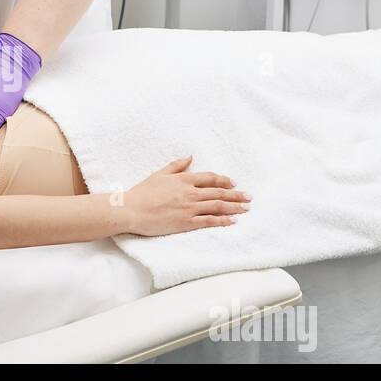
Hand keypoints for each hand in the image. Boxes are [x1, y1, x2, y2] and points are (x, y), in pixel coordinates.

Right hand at [122, 158, 249, 236]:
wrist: (131, 210)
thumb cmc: (142, 192)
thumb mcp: (159, 174)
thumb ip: (176, 166)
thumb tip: (190, 157)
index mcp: (183, 180)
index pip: (210, 178)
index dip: (223, 181)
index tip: (233, 184)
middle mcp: (190, 193)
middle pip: (218, 193)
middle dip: (236, 195)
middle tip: (248, 197)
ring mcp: (189, 208)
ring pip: (217, 206)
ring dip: (234, 207)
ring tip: (246, 208)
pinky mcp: (186, 222)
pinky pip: (208, 221)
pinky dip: (222, 220)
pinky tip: (232, 221)